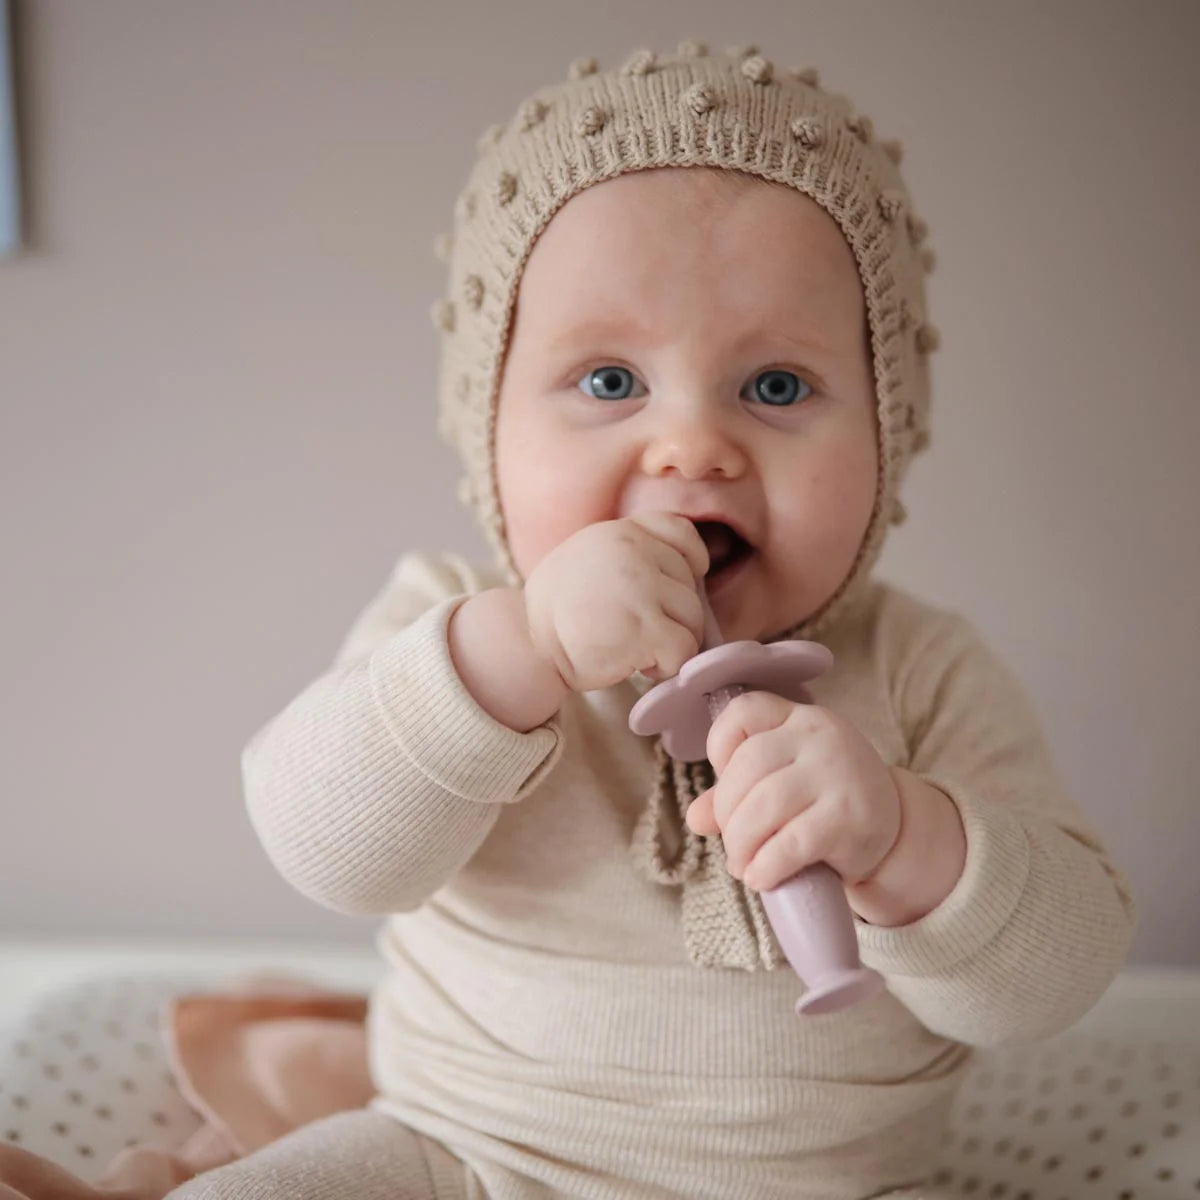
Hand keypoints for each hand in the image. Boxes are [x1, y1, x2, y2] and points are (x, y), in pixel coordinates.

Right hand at [523, 513, 708, 693]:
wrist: (523, 643)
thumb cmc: (557, 612)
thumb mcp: (587, 559)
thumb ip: (629, 556)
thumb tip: (687, 576)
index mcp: (620, 532)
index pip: (679, 531)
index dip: (689, 561)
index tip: (674, 586)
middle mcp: (634, 551)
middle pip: (690, 584)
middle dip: (671, 614)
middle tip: (634, 631)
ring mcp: (642, 588)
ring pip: (692, 618)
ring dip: (670, 642)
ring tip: (634, 648)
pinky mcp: (645, 628)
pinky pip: (683, 650)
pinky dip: (665, 666)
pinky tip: (637, 666)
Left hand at [684, 691, 902, 894]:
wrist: (894, 826)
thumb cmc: (825, 799)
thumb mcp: (783, 781)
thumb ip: (736, 792)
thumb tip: (695, 818)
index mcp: (800, 719)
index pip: (745, 710)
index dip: (719, 744)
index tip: (724, 778)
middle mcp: (821, 738)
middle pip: (747, 766)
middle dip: (727, 812)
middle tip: (733, 843)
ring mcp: (838, 775)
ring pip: (764, 805)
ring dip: (741, 844)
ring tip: (742, 865)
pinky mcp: (850, 819)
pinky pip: (792, 843)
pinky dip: (767, 865)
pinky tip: (761, 877)